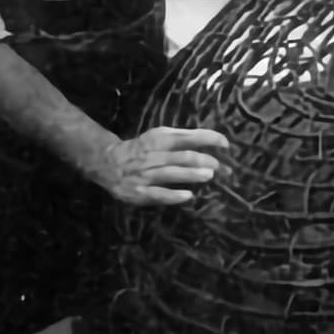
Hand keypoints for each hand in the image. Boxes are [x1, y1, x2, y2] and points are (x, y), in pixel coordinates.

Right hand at [93, 126, 231, 206]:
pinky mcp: (139, 192)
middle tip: (221, 166)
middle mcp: (154, 155)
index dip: (208, 138)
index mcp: (160, 138)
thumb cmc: (142, 148)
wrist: (108, 162)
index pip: (188, 136)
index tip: (225, 143)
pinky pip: (158, 194)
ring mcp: (146, 174)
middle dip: (204, 160)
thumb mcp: (158, 136)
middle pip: (183, 156)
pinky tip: (188, 196)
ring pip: (172, 173)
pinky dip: (173, 195)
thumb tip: (212, 140)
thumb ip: (182, 138)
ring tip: (209, 176)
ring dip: (192, 175)